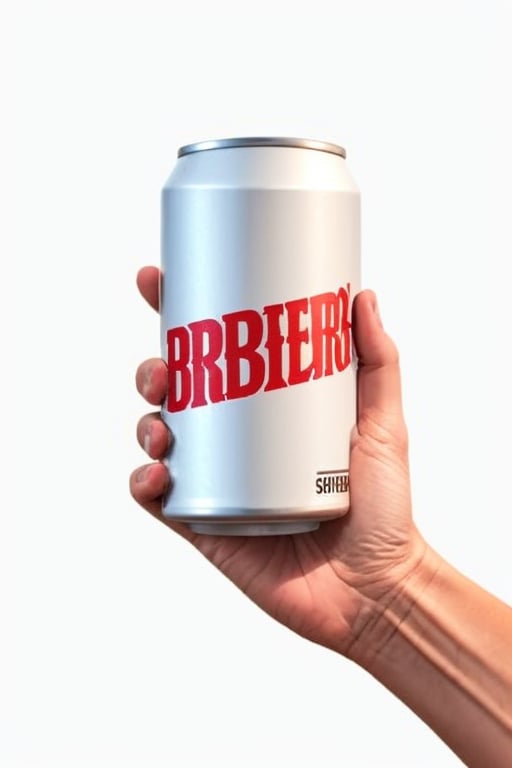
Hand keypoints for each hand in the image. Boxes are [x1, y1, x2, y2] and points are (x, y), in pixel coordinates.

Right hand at [130, 267, 426, 656]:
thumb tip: (361, 296)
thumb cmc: (384, 508)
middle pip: (178, 393)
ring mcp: (218, 484)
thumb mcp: (382, 424)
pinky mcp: (206, 527)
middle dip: (155, 370)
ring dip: (146, 423)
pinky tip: (158, 473)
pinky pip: (160, 501)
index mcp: (266, 412)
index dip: (178, 318)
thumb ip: (378, 362)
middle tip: (165, 368)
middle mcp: (237, 444)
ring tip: (164, 427)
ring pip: (160, 439)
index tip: (159, 283)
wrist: (376, 589)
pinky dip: (145, 483)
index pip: (215, 355)